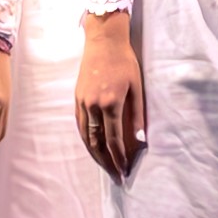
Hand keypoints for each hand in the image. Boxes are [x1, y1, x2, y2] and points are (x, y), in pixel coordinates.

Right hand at [75, 11, 144, 179]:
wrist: (103, 41)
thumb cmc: (124, 61)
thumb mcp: (137, 86)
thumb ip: (138, 115)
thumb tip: (140, 140)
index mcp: (111, 103)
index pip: (114, 140)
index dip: (119, 158)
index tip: (124, 171)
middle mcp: (94, 105)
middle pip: (97, 143)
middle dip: (107, 162)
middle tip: (115, 177)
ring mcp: (82, 102)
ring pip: (86, 137)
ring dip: (94, 155)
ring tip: (104, 167)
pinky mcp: (77, 98)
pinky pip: (80, 125)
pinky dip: (85, 140)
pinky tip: (92, 147)